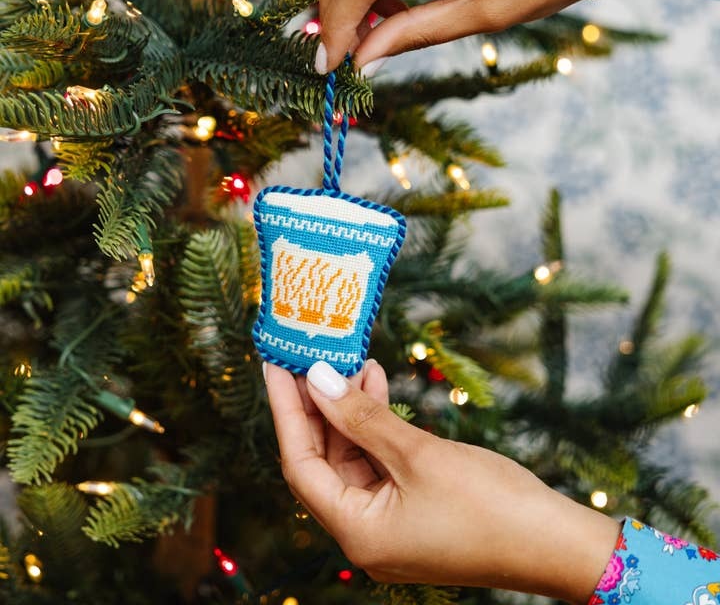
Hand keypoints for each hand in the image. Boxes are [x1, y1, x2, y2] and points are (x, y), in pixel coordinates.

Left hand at [265, 359, 619, 602]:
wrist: (555, 542)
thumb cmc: (489, 504)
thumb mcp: (417, 453)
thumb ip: (362, 416)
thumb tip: (318, 379)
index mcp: (358, 532)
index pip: (301, 464)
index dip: (287, 410)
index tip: (276, 366)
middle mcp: (366, 533)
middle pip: (324, 460)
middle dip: (319, 406)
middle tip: (311, 356)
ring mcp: (390, 523)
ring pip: (353, 458)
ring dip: (351, 410)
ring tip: (355, 363)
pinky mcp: (412, 509)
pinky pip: (379, 463)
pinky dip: (376, 426)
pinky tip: (379, 388)